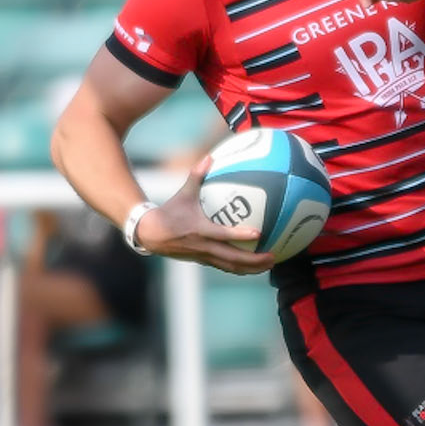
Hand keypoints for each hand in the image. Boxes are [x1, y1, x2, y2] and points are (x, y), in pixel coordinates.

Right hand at [136, 157, 277, 275]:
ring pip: (231, 267)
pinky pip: (226, 267)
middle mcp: (204, 247)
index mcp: (200, 230)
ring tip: (269, 264)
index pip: (223, 235)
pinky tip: (253, 266)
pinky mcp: (204, 261)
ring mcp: (204, 256)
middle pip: (233, 259)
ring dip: (251, 268)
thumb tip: (209, 157)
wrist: (151, 234)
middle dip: (254, 261)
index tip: (258, 234)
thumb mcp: (183, 193)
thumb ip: (196, 175)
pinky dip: (240, 268)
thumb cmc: (170, 212)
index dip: (240, 235)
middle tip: (273, 257)